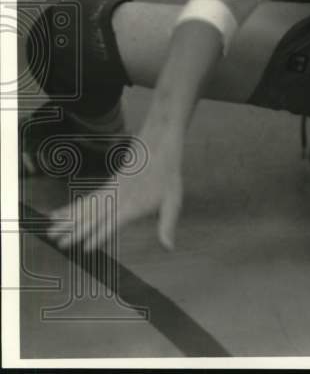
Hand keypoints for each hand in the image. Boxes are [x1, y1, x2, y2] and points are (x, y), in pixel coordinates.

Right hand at [47, 119, 183, 251]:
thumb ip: (167, 225)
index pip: (113, 223)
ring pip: (84, 209)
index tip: (86, 248)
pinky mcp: (106, 187)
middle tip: (59, 244)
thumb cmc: (168, 177)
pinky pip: (84, 200)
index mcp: (132, 205)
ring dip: (66, 221)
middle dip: (76, 231)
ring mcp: (109, 192)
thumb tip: (169, 248)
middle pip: (93, 217)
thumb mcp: (173, 200)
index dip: (100, 235)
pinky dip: (69, 208)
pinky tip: (56, 214)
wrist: (158, 147)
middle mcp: (117, 199)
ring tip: (49, 232)